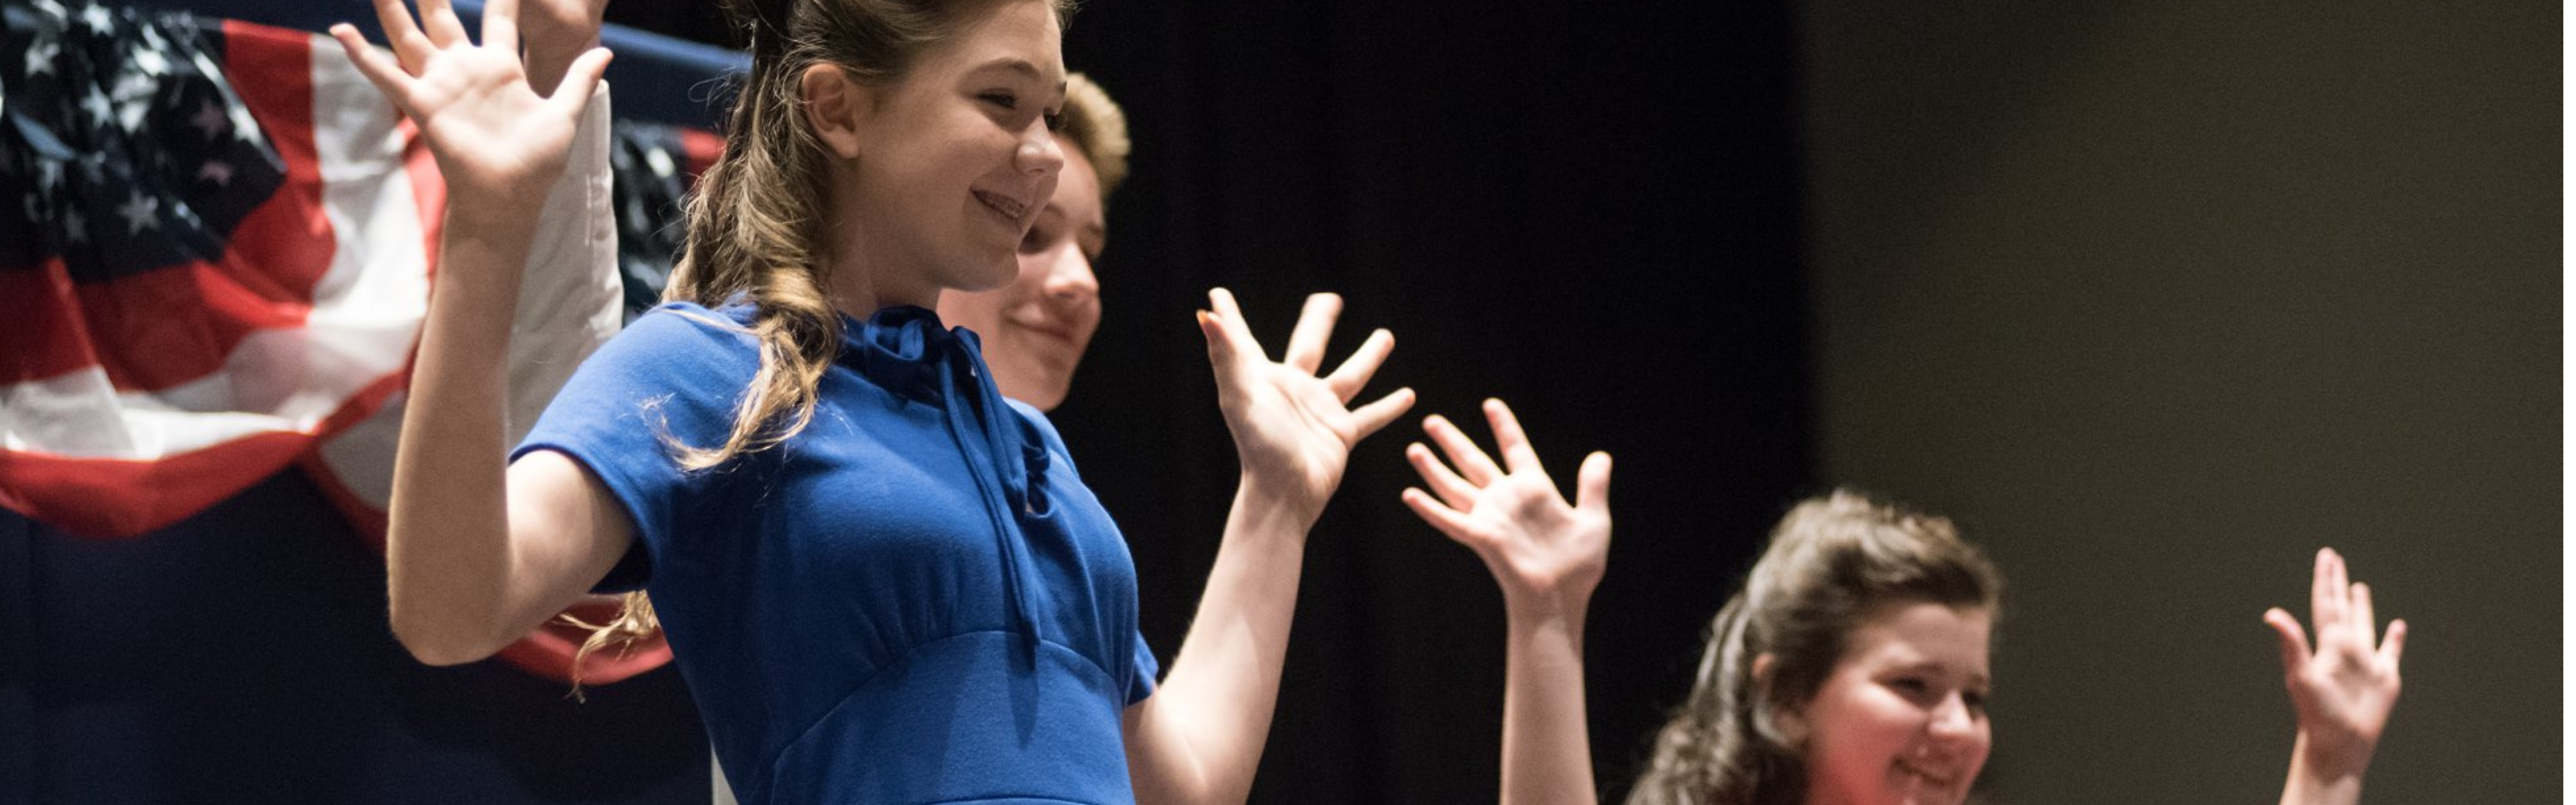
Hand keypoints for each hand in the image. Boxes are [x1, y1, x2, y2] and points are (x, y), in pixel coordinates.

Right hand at [330, 0, 610, 230]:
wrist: (511, 197)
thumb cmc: (538, 162)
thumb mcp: (565, 114)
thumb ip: (579, 79)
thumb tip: (605, 52)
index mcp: (501, 66)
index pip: (500, 15)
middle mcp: (466, 68)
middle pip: (443, 14)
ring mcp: (442, 84)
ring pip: (409, 34)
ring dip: (391, 6)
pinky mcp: (424, 103)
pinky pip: (386, 74)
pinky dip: (362, 53)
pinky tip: (340, 29)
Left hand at [1196, 289, 1414, 523]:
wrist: (1284, 495)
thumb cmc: (1258, 447)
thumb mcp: (1239, 397)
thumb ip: (1226, 355)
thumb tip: (1207, 315)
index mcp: (1262, 379)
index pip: (1242, 339)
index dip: (1230, 317)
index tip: (1217, 293)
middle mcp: (1293, 390)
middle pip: (1309, 345)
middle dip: (1318, 321)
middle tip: (1329, 298)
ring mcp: (1319, 411)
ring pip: (1351, 375)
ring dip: (1369, 356)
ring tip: (1387, 335)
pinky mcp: (1342, 433)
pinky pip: (1370, 415)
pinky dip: (1389, 407)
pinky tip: (1409, 395)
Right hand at [1401, 400, 1609, 616]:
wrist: (1561, 598)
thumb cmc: (1579, 566)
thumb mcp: (1593, 520)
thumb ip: (1593, 487)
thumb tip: (1601, 455)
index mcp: (1533, 489)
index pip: (1515, 449)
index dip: (1504, 426)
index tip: (1491, 404)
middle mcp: (1506, 499)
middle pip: (1474, 462)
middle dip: (1453, 441)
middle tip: (1431, 420)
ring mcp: (1491, 517)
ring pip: (1455, 485)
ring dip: (1434, 468)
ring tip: (1414, 448)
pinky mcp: (1481, 537)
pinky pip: (1449, 519)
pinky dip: (1429, 508)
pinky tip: (1410, 495)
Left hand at [2264, 547, 2405, 782]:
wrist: (2338, 744)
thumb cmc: (2317, 714)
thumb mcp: (2302, 676)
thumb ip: (2291, 644)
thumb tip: (2271, 614)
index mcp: (2328, 645)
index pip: (2326, 604)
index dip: (2325, 580)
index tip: (2327, 556)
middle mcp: (2345, 649)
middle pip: (2342, 609)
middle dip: (2337, 584)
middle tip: (2334, 558)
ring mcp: (2365, 662)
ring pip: (2365, 626)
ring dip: (2362, 607)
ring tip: (2360, 587)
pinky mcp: (2385, 679)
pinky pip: (2391, 652)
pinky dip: (2395, 639)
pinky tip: (2398, 626)